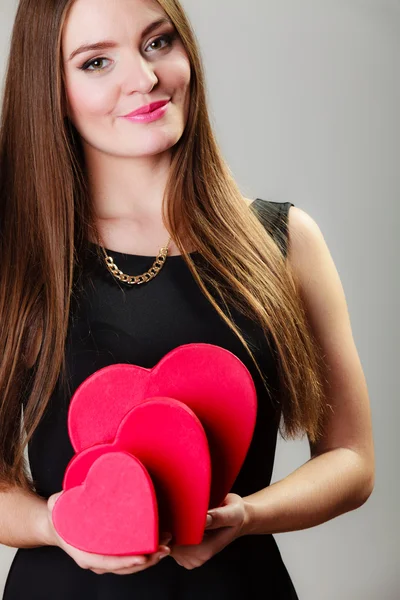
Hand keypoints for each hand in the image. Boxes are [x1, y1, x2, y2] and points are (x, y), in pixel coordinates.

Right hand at [46, 492, 171, 574]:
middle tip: (164, 547)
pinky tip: (160, 541)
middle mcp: (96, 560)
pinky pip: (132, 556)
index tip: (142, 557)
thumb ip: (57, 502)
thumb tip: (61, 498)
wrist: (57, 525)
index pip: (107, 562)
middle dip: (147, 560)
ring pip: (131, 564)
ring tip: (168, 543)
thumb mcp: (55, 506)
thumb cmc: (59, 516)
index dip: (125, 562)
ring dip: (151, 556)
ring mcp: (106, 558)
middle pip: (125, 567)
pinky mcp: (114, 552)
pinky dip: (147, 551)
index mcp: (83, 553)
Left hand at [170, 493, 247, 569]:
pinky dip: (171, 531)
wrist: (239, 519)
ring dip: (168, 529)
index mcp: (204, 550)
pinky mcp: (186, 553)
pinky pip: (171, 543)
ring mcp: (189, 558)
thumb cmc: (236, 513)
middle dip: (165, 528)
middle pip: (168, 546)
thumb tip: (203, 519)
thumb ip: (219, 516)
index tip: (164, 516)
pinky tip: (178, 519)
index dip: (166, 532)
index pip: (175, 546)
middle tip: (169, 508)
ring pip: (168, 545)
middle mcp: (195, 558)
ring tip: (177, 513)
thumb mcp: (233, 512)